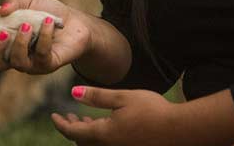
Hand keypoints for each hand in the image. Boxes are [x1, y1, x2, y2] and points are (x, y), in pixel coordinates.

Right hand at [0, 0, 89, 73]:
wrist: (74, 22)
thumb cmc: (47, 13)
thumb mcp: (28, 2)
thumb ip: (13, 2)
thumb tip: (1, 10)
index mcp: (4, 45)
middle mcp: (14, 58)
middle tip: (2, 33)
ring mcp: (31, 64)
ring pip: (17, 63)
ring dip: (19, 43)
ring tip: (27, 25)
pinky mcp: (48, 64)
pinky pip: (41, 56)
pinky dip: (43, 37)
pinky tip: (47, 23)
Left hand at [52, 86, 177, 145]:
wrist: (180, 130)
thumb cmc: (152, 110)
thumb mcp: (122, 98)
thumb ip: (97, 97)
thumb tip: (73, 94)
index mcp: (104, 135)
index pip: (73, 132)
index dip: (61, 124)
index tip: (53, 116)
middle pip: (82, 142)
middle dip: (72, 129)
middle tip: (68, 116)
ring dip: (85, 134)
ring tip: (84, 119)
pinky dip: (98, 138)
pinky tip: (104, 126)